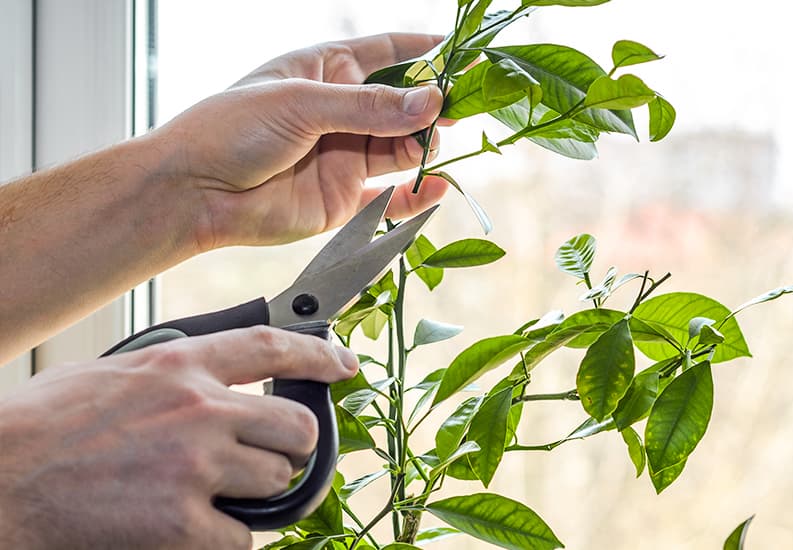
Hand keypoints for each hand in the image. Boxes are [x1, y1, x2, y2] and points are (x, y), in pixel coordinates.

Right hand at [0, 328, 356, 549]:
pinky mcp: (183, 524)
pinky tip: (188, 533)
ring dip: (254, 494)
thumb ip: (169, 374)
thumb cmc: (39, 427)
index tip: (345, 364)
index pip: (271, 348)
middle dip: (291, 447)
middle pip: (294, 428)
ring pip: (275, 482)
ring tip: (210, 496)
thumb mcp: (110, 373)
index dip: (318, 356)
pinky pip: (242, 538)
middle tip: (268, 459)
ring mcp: (195, 466)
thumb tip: (208, 382)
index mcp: (178, 366)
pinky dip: (224, 540)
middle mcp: (198, 410)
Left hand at [155, 33, 449, 250]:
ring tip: (432, 145)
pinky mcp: (344, 198)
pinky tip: (434, 186)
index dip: (425, 50)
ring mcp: (344, 155)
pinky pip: (390, 196)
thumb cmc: (232, 129)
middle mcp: (341, 112)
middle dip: (433, 104)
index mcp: (326, 71)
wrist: (195, 193)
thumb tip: (431, 103)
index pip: (386, 52)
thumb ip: (368, 107)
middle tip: (462, 107)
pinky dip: (415, 193)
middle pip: (403, 103)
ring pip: (402, 147)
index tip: (463, 53)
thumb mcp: (302, 102)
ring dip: (424, 146)